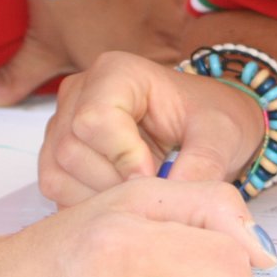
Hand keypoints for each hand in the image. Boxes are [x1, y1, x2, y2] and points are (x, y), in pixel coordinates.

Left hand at [0, 0, 194, 106]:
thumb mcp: (38, 43)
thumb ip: (12, 81)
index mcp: (132, 74)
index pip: (139, 84)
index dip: (125, 67)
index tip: (112, 44)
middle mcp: (167, 50)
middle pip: (158, 54)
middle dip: (141, 41)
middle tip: (117, 17)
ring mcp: (182, 15)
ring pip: (171, 23)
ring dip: (153, 13)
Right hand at [38, 52, 266, 205]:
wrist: (205, 130)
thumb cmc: (211, 121)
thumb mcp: (220, 137)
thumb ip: (202, 165)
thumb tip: (174, 200)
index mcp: (117, 72)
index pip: (95, 118)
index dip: (124, 156)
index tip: (157, 174)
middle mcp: (81, 92)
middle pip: (72, 149)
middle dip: (115, 182)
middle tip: (155, 187)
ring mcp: (62, 123)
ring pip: (58, 173)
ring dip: (101, 196)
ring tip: (143, 190)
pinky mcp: (56, 154)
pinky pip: (56, 188)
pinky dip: (88, 204)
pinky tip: (123, 199)